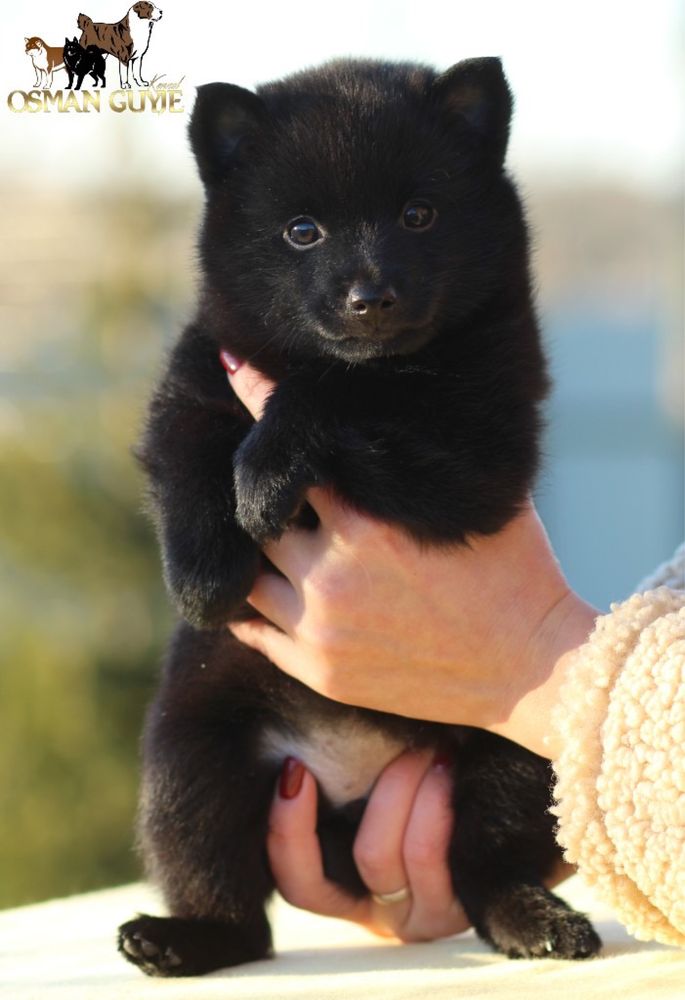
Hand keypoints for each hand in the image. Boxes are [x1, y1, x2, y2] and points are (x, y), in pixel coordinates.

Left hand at [224, 361, 597, 758]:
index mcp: (367, 524)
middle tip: (258, 466)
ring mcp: (320, 629)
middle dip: (260, 487)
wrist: (534, 670)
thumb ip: (428, 453)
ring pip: (248, 573)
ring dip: (252, 548)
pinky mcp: (319, 670)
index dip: (258, 402)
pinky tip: (256, 581)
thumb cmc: (516, 572)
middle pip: (260, 512)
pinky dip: (249, 602)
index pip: (293, 450)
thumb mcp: (477, 498)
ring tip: (255, 527)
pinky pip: (254, 630)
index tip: (233, 368)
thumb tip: (408, 399)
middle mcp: (332, 575)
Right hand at [267, 750, 574, 939]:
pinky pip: (453, 861)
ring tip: (437, 748)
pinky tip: (455, 766)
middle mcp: (386, 909)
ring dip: (420, 790)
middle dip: (387, 791)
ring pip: (412, 854)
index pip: (301, 880)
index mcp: (346, 889)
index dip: (289, 830)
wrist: (507, 815)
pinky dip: (446, 808)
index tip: (294, 770)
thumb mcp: (370, 790)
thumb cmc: (422, 787)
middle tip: (405, 741)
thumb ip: (340, 774)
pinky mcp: (472, 904)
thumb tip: (303, 716)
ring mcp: (433, 912)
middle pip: (368, 857)